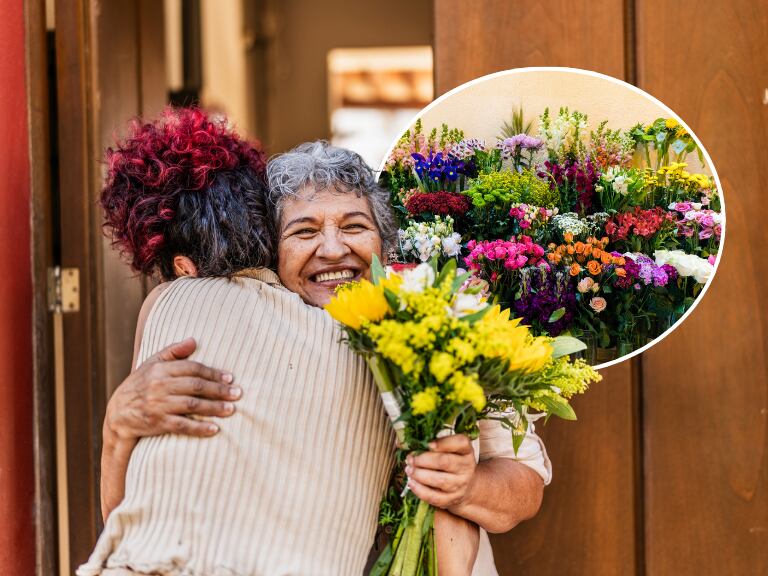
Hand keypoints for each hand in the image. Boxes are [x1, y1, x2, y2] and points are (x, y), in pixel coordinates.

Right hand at [105, 338, 240, 441]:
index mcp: (160, 369)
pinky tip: (215, 429)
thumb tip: (194, 340)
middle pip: (196, 386)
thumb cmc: (140, 386)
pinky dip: (199, 428)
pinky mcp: (157, 423)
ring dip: (214, 408)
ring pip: (192, 405)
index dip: (213, 373)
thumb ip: (173, 352)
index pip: (193, 369)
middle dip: (219, 390)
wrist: (117, 415)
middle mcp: (159, 385)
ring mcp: (158, 405)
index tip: (230, 378)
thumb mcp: (152, 364)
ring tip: (231, 410)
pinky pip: (182, 425)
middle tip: (238, 394)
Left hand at [405, 434, 476, 510]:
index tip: (428, 444)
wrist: (465, 486)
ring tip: (409, 470)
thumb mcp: (448, 449)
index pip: (460, 442)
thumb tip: (407, 443)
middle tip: (410, 459)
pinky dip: (420, 490)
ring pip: (439, 480)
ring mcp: (460, 484)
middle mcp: (466, 467)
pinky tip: (411, 483)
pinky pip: (435, 497)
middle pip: (444, 462)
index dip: (443, 442)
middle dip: (423, 460)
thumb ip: (432, 444)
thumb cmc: (451, 462)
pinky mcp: (452, 499)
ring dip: (419, 474)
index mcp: (465, 450)